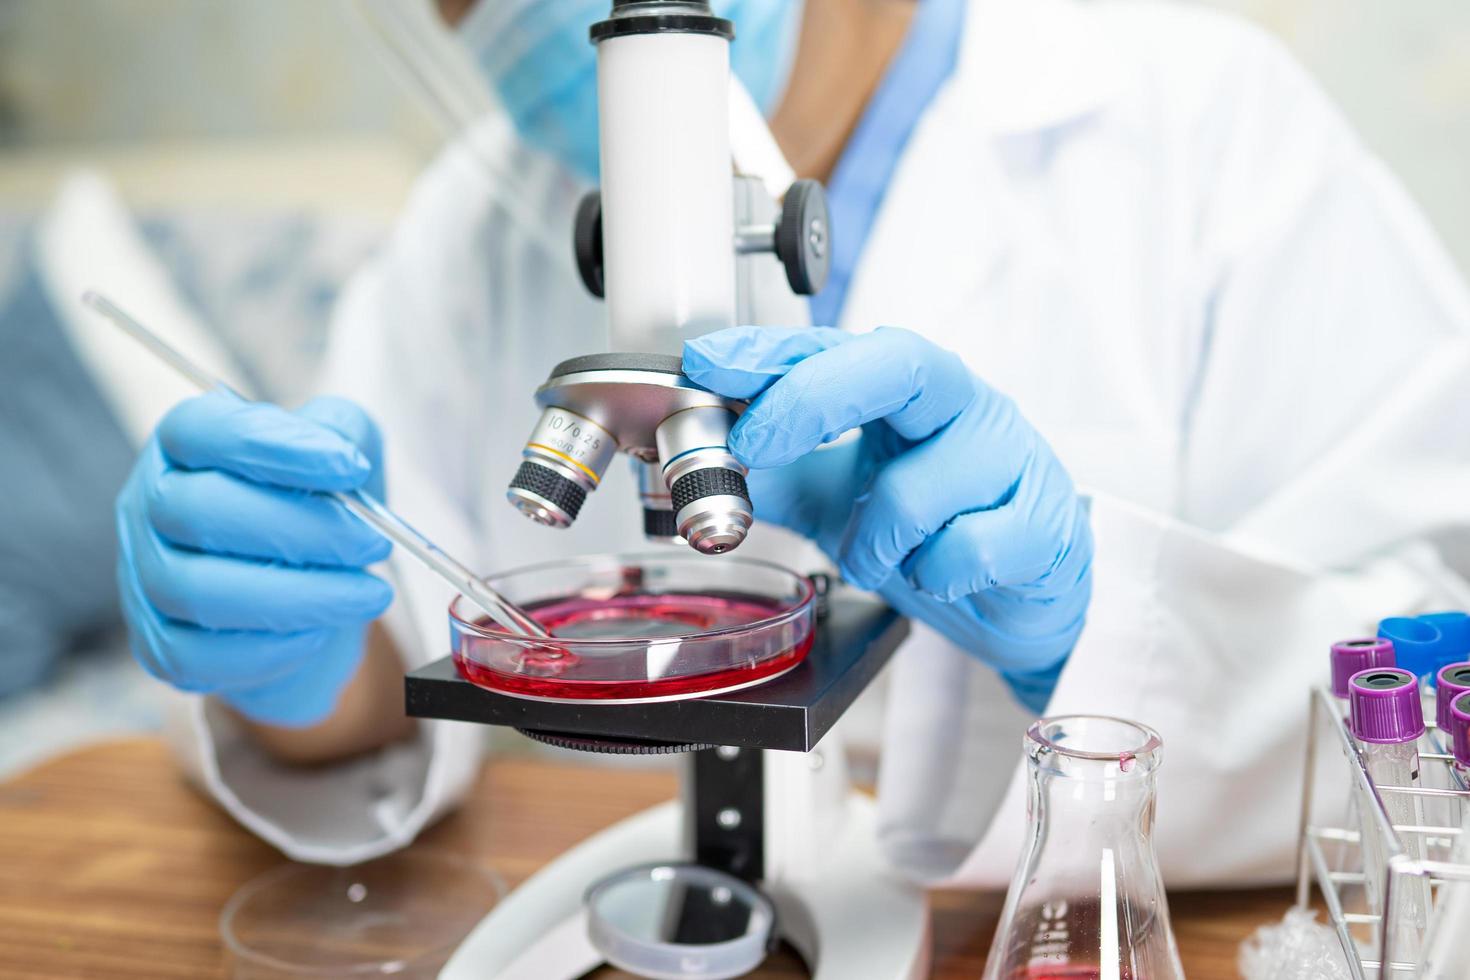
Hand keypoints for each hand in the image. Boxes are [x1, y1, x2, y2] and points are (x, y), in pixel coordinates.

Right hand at [115, 392, 393, 726]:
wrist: (310, 594)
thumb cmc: (319, 508)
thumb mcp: (343, 451)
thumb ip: (343, 432)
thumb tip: (342, 456)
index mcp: (187, 442)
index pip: (204, 429)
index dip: (276, 445)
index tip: (351, 467)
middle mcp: (149, 502)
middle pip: (199, 510)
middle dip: (301, 529)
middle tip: (373, 543)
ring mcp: (143, 575)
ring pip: (197, 590)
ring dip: (298, 596)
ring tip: (368, 594)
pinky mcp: (156, 641)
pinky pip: (196, 655)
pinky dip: (268, 649)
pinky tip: (320, 632)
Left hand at [683, 327, 1092, 709]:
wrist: (1024, 595)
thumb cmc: (936, 529)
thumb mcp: (840, 497)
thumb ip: (776, 474)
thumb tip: (699, 462)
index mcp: (908, 388)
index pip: (837, 345)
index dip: (770, 351)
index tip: (708, 363)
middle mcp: (963, 405)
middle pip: (897, 364)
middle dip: (811, 399)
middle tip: (754, 447)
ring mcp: (1011, 459)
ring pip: (917, 488)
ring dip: (870, 542)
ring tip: (874, 559)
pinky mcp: (1044, 524)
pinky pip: (969, 550)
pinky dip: (932, 576)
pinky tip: (935, 575)